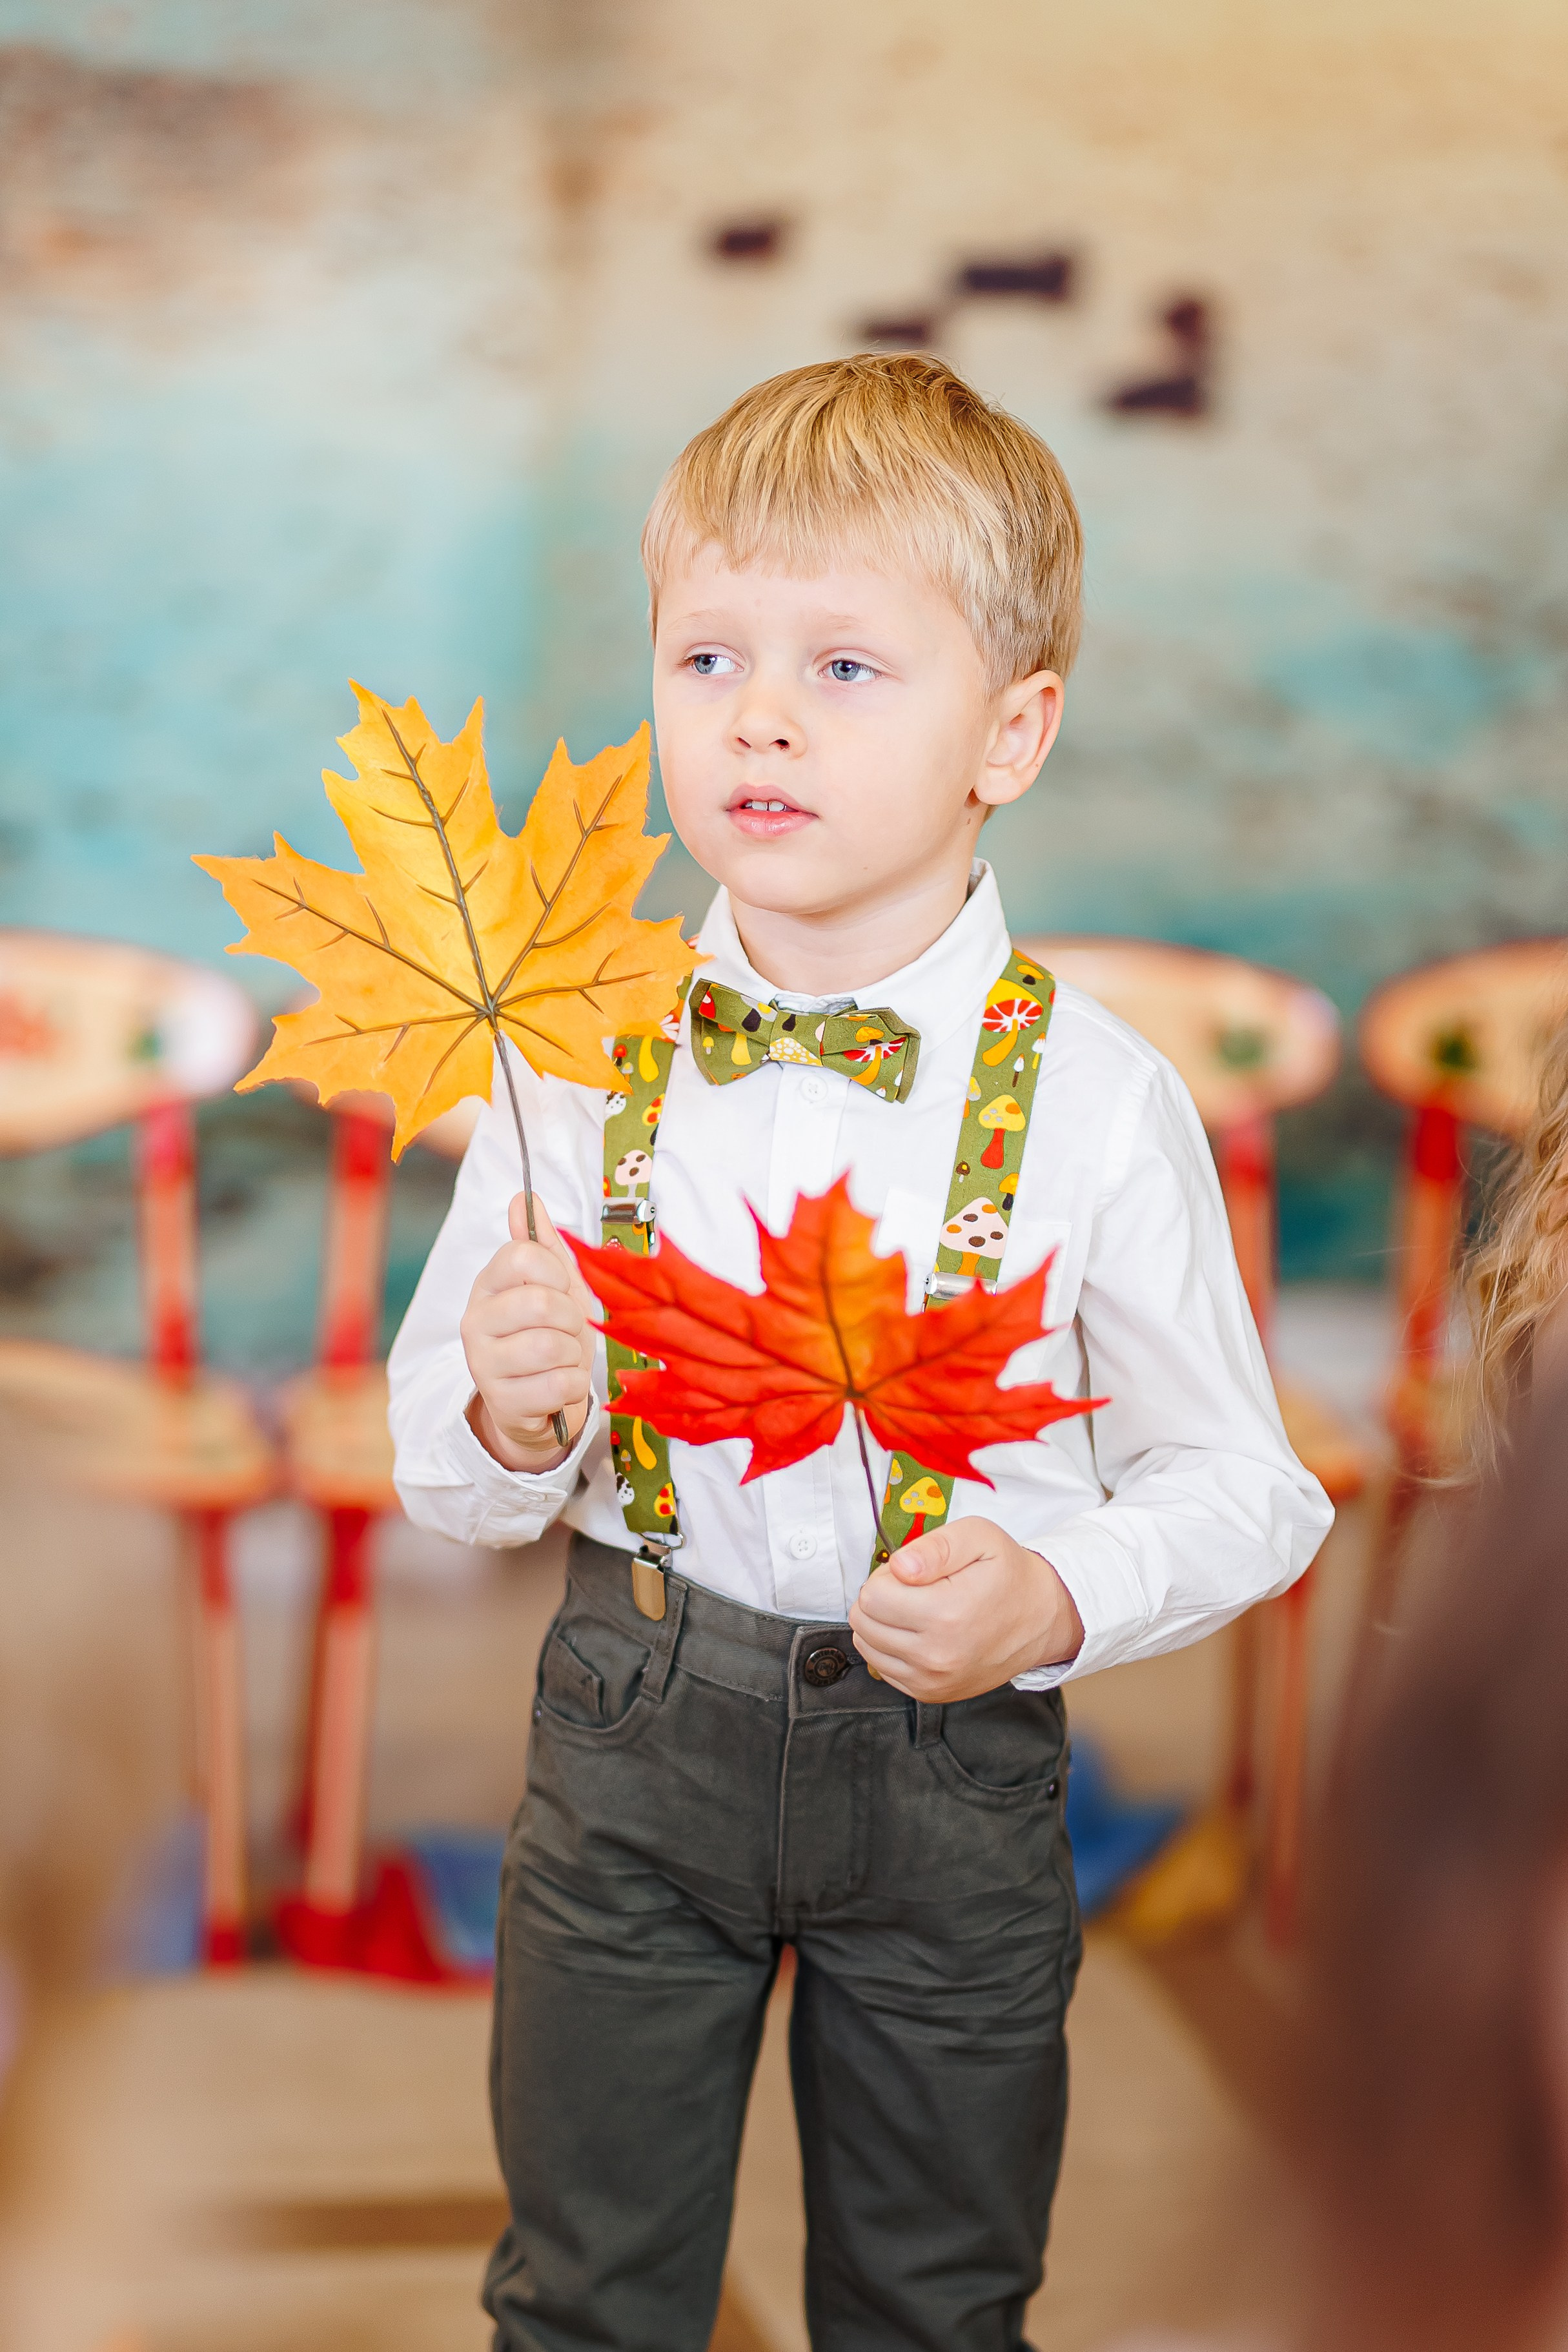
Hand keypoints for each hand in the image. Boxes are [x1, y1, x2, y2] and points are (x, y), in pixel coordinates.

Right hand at [461, 1192, 596, 1472]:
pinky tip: (561, 1386)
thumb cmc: (551, 1335)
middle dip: (571, 1319)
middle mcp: (475, 1320)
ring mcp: (483, 1364)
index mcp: (488, 1284)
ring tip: (563, 1359)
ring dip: (573, 1354)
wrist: (541, 1403)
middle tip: (567, 1331)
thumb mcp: (555, 1285)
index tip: (561, 1290)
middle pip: (541, 1303)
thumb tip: (523, 1196)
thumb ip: (542, 1243)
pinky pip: (559, 1384)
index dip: (556, 1273)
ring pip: (551, 1346)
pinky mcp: (503, 1402)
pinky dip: (574, 1385)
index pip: (523, 1256)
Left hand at [848, 1517, 1083, 1700]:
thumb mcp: (979, 1538)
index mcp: (946, 1614)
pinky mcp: (931, 1694)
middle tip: (917, 1589)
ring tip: (919, 1610)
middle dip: (881, 1597)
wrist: (1042, 1619)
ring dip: (883, 1623)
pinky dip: (891, 1647)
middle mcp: (937, 1656)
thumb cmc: (1007, 1573)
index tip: (914, 1573)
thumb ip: (934, 1546)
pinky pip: (882, 1668)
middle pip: (864, 1621)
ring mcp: (933, 1681)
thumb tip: (898, 1567)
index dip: (887, 1576)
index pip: (872, 1596)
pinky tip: (921, 1633)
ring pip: (867, 1645)